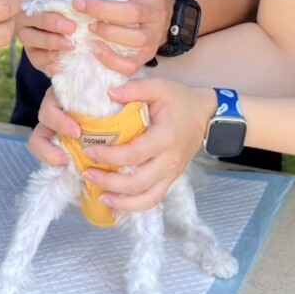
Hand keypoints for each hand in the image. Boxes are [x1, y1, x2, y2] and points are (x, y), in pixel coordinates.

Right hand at [7, 0, 70, 75]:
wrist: (63, 18)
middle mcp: (21, 8)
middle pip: (29, 14)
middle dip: (49, 20)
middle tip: (70, 25)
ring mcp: (24, 29)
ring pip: (30, 37)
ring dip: (50, 42)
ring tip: (70, 44)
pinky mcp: (32, 50)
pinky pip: (35, 57)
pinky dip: (47, 60)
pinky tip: (62, 60)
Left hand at [30, 77, 215, 211]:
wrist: (206, 115)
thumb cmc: (181, 100)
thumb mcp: (160, 87)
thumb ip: (135, 89)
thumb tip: (109, 93)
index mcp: (166, 138)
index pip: (134, 154)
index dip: (109, 156)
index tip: (88, 150)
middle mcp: (169, 161)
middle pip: (137, 183)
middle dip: (109, 182)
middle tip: (87, 173)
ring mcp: (171, 173)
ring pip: (146, 199)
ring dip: (121, 201)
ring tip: (99, 195)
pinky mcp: (170, 179)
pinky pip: (153, 199)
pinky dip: (133, 206)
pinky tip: (115, 202)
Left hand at [67, 0, 174, 73]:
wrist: (165, 18)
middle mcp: (155, 9)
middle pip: (128, 12)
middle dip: (99, 8)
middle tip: (75, 4)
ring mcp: (154, 35)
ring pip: (133, 38)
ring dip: (107, 33)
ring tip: (87, 27)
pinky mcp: (147, 55)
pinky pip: (131, 63)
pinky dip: (112, 59)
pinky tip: (94, 50)